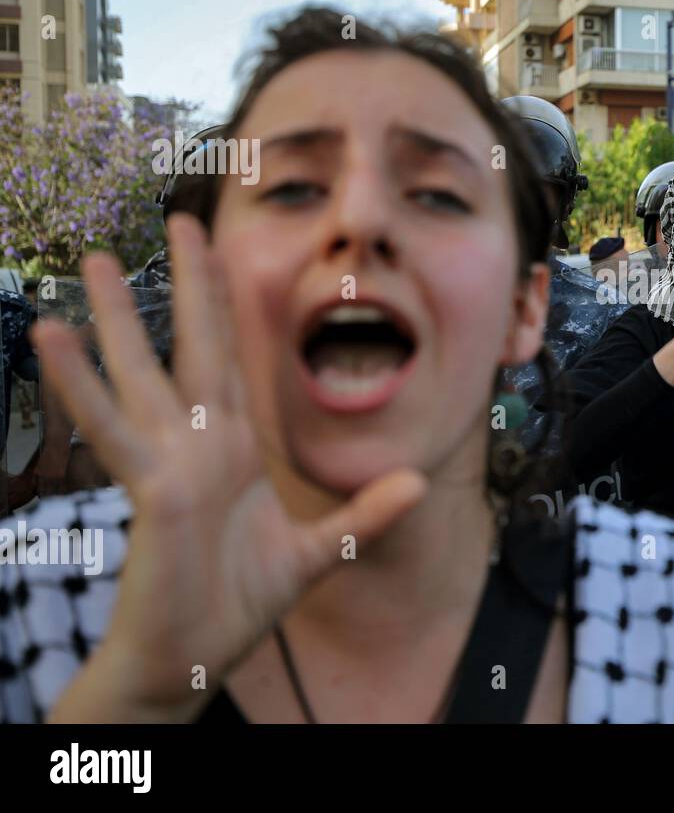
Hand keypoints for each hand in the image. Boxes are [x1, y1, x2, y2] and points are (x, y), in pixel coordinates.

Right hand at [37, 215, 424, 721]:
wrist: (195, 657)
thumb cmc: (240, 603)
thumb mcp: (318, 553)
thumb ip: (364, 518)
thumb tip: (416, 484)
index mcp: (236, 447)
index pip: (235, 361)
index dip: (233, 310)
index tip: (228, 255)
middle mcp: (201, 443)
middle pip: (196, 346)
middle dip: (190, 284)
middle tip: (181, 218)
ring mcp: (171, 461)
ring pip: (143, 374)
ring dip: (118, 319)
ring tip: (90, 261)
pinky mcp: (153, 489)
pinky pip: (115, 427)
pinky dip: (82, 384)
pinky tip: (53, 337)